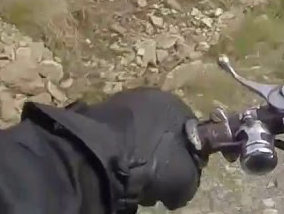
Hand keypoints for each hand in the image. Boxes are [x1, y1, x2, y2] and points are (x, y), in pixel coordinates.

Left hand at [69, 88, 203, 209]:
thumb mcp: (184, 178)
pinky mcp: (91, 116)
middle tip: (154, 179)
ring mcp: (117, 103)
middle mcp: (148, 96)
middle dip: (160, 155)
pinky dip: (114, 153)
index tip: (179, 176)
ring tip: (129, 177)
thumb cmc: (150, 161)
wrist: (97, 157)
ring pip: (135, 135)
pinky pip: (112, 140)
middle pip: (161, 132)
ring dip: (136, 154)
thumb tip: (180, 187)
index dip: (188, 156)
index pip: (191, 131)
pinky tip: (111, 169)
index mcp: (175, 103)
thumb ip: (191, 177)